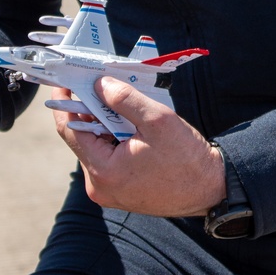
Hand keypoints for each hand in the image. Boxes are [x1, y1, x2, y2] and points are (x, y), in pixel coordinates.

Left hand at [48, 77, 226, 216]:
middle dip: (90, 110)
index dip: (65, 103)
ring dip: (105, 125)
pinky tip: (132, 127)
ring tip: (123, 105)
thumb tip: (100, 84)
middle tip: (100, 85)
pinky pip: (109, 160)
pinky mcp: (121, 193)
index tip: (64, 81)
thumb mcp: (157, 120)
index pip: (70, 131)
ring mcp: (110, 192)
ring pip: (97, 148)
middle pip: (82, 139)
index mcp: (103, 172)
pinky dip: (115, 140)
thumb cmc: (188, 159)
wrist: (211, 190)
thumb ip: (124, 99)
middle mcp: (99, 186)